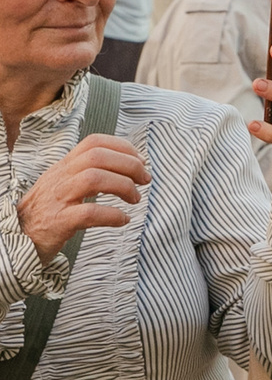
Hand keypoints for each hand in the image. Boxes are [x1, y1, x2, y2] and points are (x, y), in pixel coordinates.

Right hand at [16, 133, 149, 263]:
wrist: (19, 236)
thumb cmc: (49, 210)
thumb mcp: (65, 183)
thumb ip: (89, 172)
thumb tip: (129, 165)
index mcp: (64, 167)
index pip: (94, 143)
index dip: (122, 147)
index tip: (140, 161)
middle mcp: (60, 178)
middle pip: (97, 157)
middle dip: (129, 165)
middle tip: (144, 180)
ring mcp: (58, 199)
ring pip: (93, 179)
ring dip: (123, 186)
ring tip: (135, 199)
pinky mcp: (58, 222)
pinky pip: (89, 213)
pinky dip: (112, 215)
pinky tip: (123, 220)